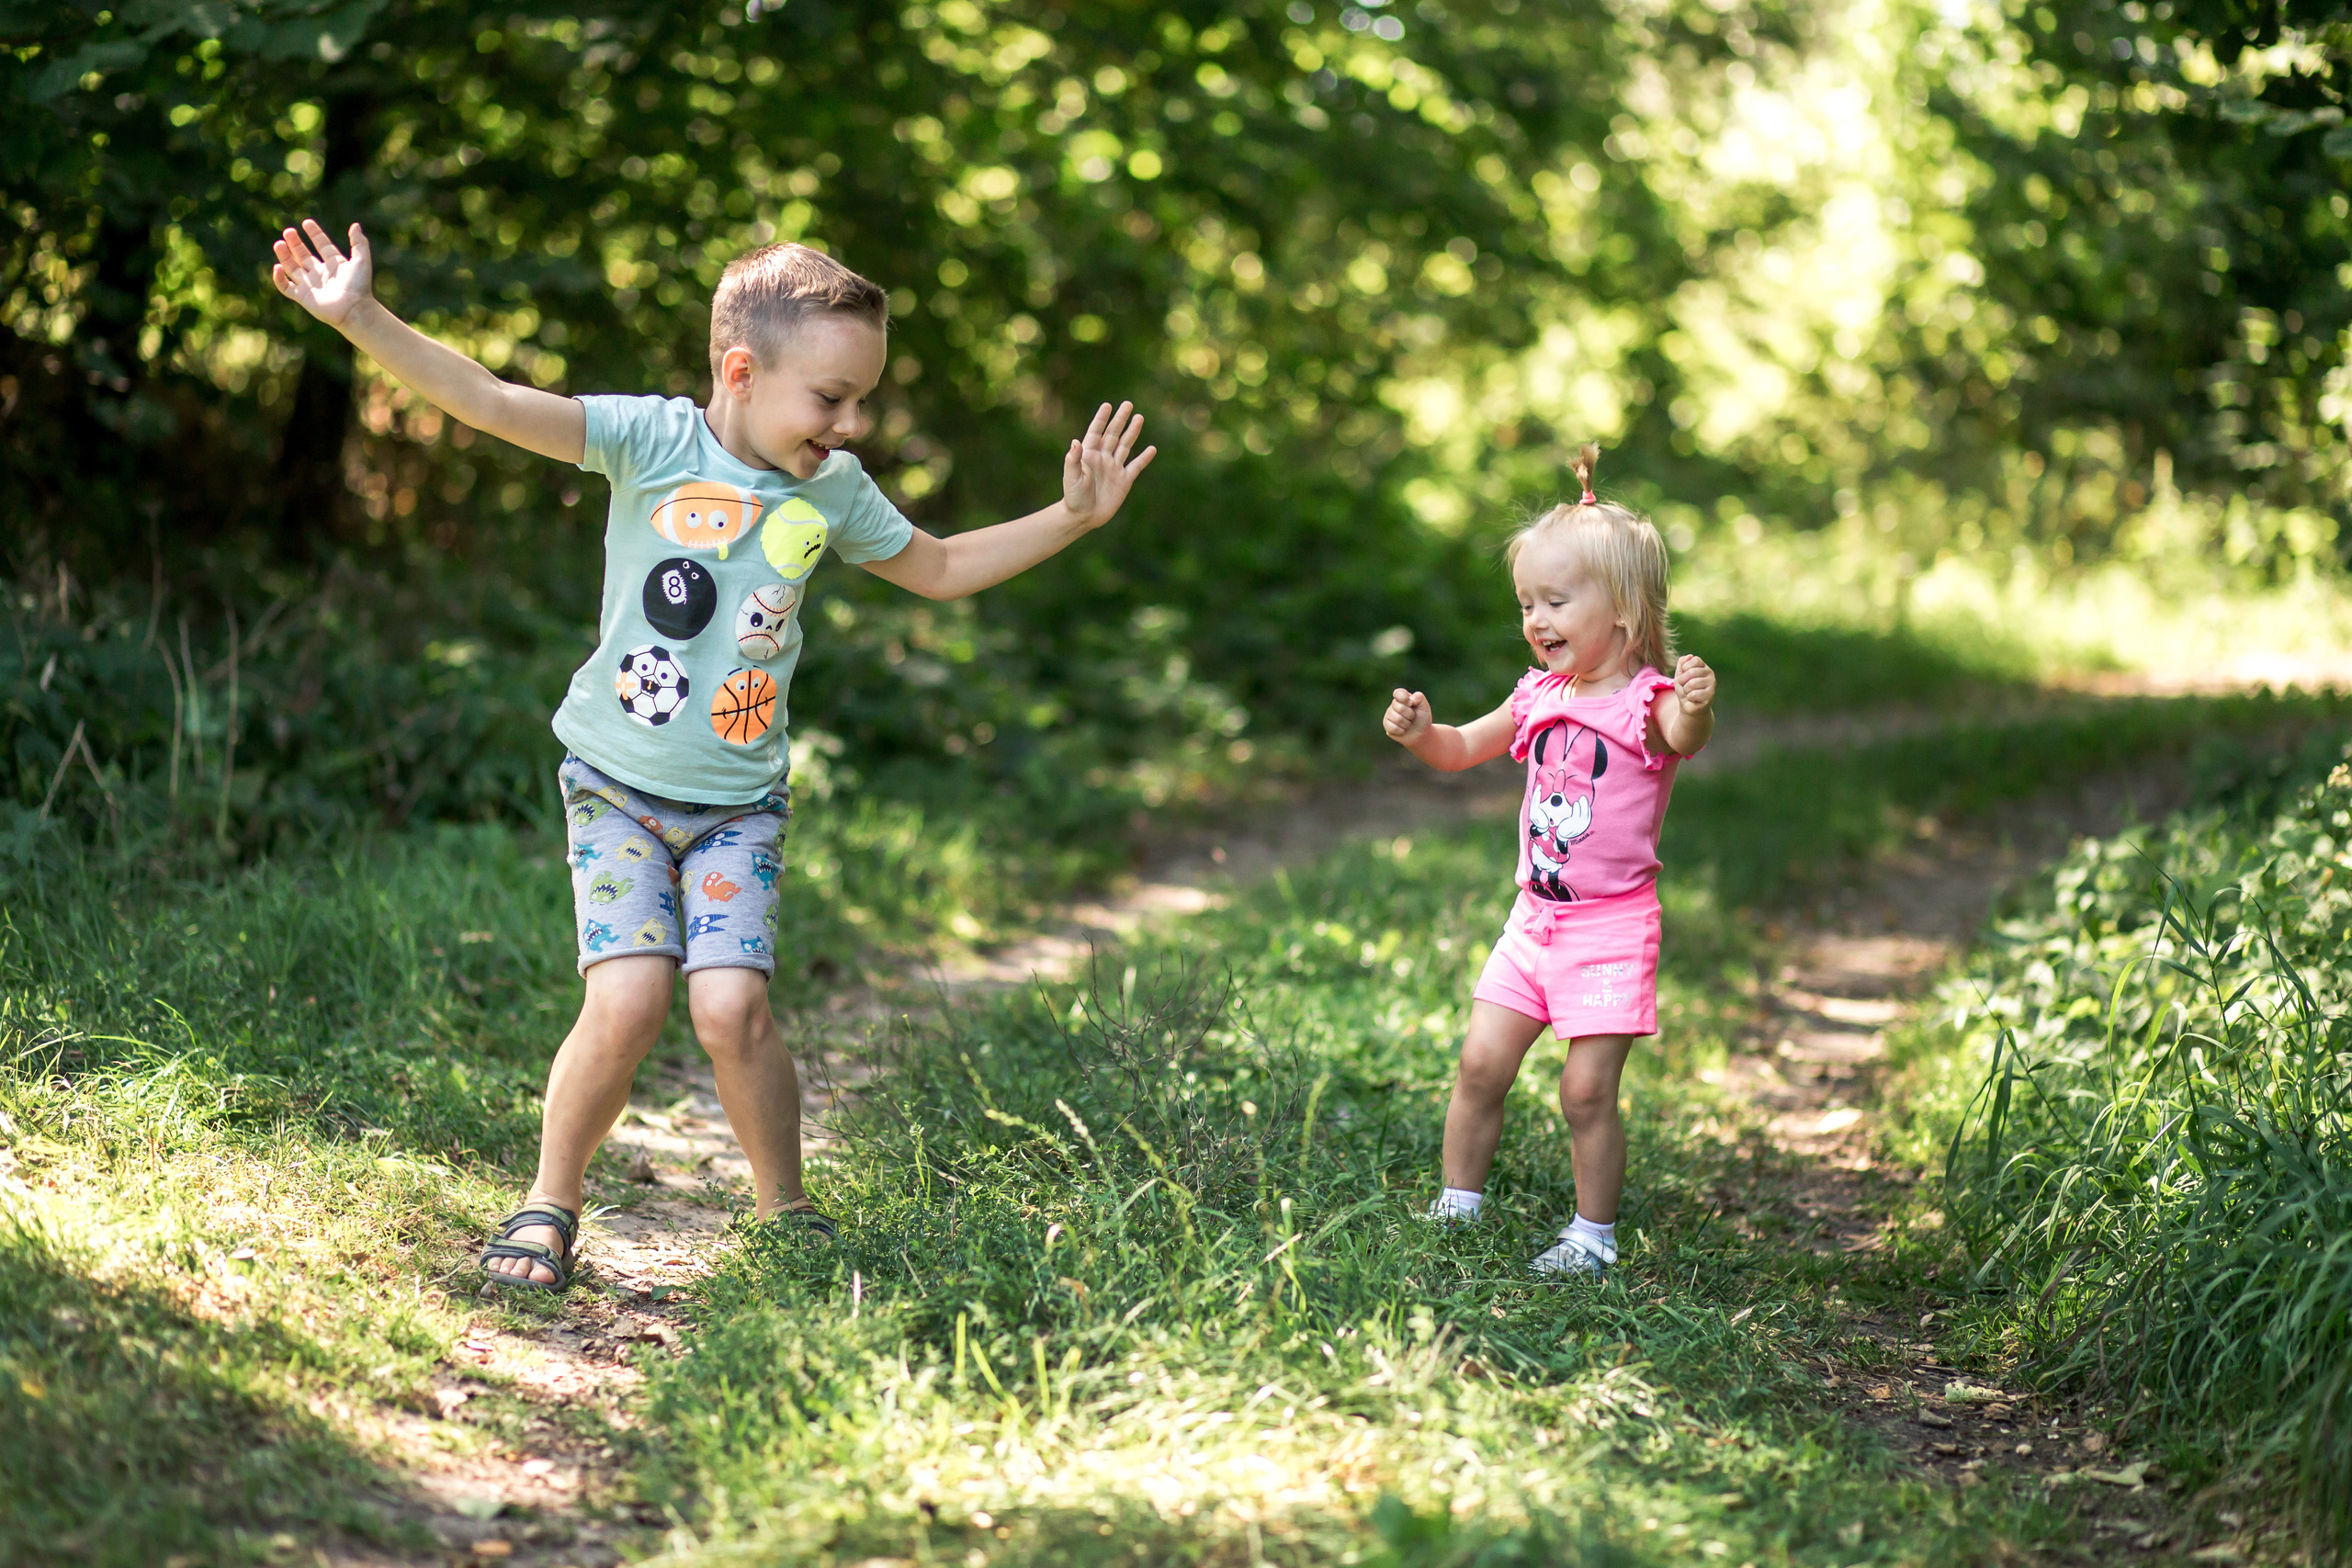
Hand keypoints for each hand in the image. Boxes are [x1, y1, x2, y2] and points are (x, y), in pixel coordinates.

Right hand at [272, 219, 375, 327]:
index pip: (322, 246)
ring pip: (292, 268)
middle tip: (288, 231)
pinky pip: (286, 287)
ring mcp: (311, 285)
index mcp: (335, 264)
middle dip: (295, 243)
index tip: (307, 223)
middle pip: (304, 255)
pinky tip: (278, 267)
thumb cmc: (359, 287)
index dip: (315, 234)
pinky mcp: (303, 297)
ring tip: (279, 243)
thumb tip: (355, 225)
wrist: (354, 310)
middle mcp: (322, 274)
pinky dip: (279, 278)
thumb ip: (359, 242)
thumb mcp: (361, 260)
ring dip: (285, 256)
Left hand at [1062, 402, 1156, 527]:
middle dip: (1120, 420)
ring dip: (1132, 432)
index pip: (1096, 432)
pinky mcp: (1124, 481)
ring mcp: (1114, 468)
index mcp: (1089, 454)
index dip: (1101, 419)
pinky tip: (1152, 449)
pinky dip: (1144, 458)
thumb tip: (1075, 442)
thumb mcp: (1071, 477)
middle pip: (1113, 435)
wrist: (1083, 516)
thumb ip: (1073, 460)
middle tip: (1128, 404)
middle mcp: (1103, 458)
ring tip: (1139, 417)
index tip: (1107, 405)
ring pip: (1125, 446)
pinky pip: (1136, 466)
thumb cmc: (1073, 497)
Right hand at [1384, 688, 1432, 744]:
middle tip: (1412, 717)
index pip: (1398, 693)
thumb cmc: (1422, 718)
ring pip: (1397, 719)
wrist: (1421, 734)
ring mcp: (1389, 715)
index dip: (1404, 698)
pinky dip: (1401, 731)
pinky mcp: (1387, 725)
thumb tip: (1410, 699)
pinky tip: (1403, 730)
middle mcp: (1394, 705)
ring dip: (1407, 724)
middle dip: (1410, 715)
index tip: (1411, 704)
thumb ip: (1419, 697)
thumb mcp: (1425, 706)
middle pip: (1399, 707)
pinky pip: (1393, 728)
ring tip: (1408, 724)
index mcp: (1402, 698)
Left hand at [1674, 654, 1714, 713]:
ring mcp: (1712, 684)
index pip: (1695, 660)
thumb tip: (1689, 656)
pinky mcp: (1710, 695)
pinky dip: (1689, 698)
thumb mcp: (1680, 675)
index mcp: (1703, 667)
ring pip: (1692, 684)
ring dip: (1686, 690)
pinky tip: (1694, 699)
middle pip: (1692, 672)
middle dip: (1683, 681)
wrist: (1688, 706)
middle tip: (1685, 686)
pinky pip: (1694, 694)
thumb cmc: (1685, 689)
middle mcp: (1710, 674)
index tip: (1683, 675)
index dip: (1685, 668)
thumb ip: (1682, 664)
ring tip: (1689, 693)